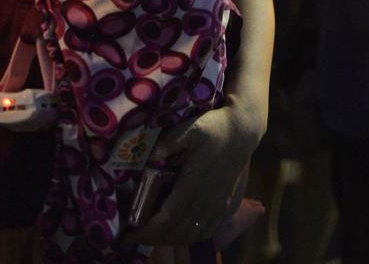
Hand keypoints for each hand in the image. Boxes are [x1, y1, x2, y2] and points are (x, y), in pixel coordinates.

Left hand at [124, 100, 260, 246]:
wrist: (243, 132)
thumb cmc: (214, 128)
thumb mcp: (189, 129)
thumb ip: (166, 143)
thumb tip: (146, 158)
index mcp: (193, 184)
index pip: (166, 220)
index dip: (145, 233)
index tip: (126, 237)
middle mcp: (206, 201)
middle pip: (175, 233)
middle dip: (151, 239)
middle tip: (131, 236)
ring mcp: (217, 206)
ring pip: (190, 236)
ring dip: (168, 240)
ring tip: (151, 235)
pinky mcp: (224, 207)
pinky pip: (205, 233)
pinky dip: (187, 239)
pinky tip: (177, 232)